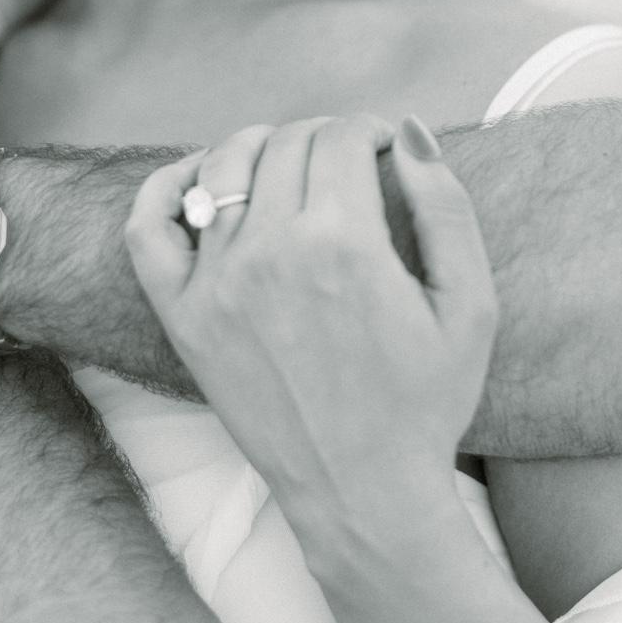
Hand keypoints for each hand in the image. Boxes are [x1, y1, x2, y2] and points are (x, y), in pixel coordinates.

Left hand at [126, 114, 498, 542]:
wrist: (364, 492)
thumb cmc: (426, 401)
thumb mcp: (471, 305)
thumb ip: (445, 206)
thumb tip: (410, 131)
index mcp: (345, 243)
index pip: (343, 137)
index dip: (373, 129)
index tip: (387, 148)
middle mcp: (271, 251)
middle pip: (287, 143)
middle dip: (326, 136)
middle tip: (349, 161)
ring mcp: (217, 283)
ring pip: (223, 166)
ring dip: (260, 146)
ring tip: (289, 165)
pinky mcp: (183, 317)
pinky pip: (149, 226)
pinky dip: (167, 186)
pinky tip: (201, 180)